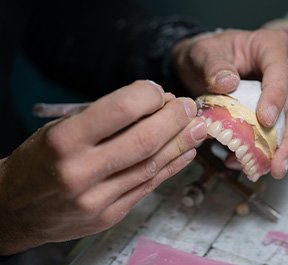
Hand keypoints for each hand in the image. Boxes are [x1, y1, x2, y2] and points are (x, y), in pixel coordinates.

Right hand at [0, 80, 206, 254]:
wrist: (16, 209)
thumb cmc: (38, 161)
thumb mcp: (60, 129)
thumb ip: (104, 119)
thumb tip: (151, 106)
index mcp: (64, 141)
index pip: (120, 109)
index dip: (147, 95)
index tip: (157, 91)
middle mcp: (81, 172)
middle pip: (145, 140)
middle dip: (174, 118)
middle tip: (187, 106)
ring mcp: (97, 199)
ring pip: (152, 165)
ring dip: (181, 143)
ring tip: (197, 127)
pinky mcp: (109, 215)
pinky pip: (148, 186)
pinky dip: (171, 167)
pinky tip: (186, 152)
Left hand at [172, 29, 287, 177]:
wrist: (200, 64)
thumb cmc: (205, 54)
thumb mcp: (203, 54)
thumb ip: (213, 65)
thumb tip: (227, 84)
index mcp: (270, 47)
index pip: (280, 72)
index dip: (275, 97)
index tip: (264, 120)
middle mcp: (284, 69)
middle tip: (278, 164)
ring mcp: (282, 91)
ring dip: (280, 150)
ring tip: (267, 170)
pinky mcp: (273, 109)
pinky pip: (274, 132)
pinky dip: (263, 150)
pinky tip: (247, 163)